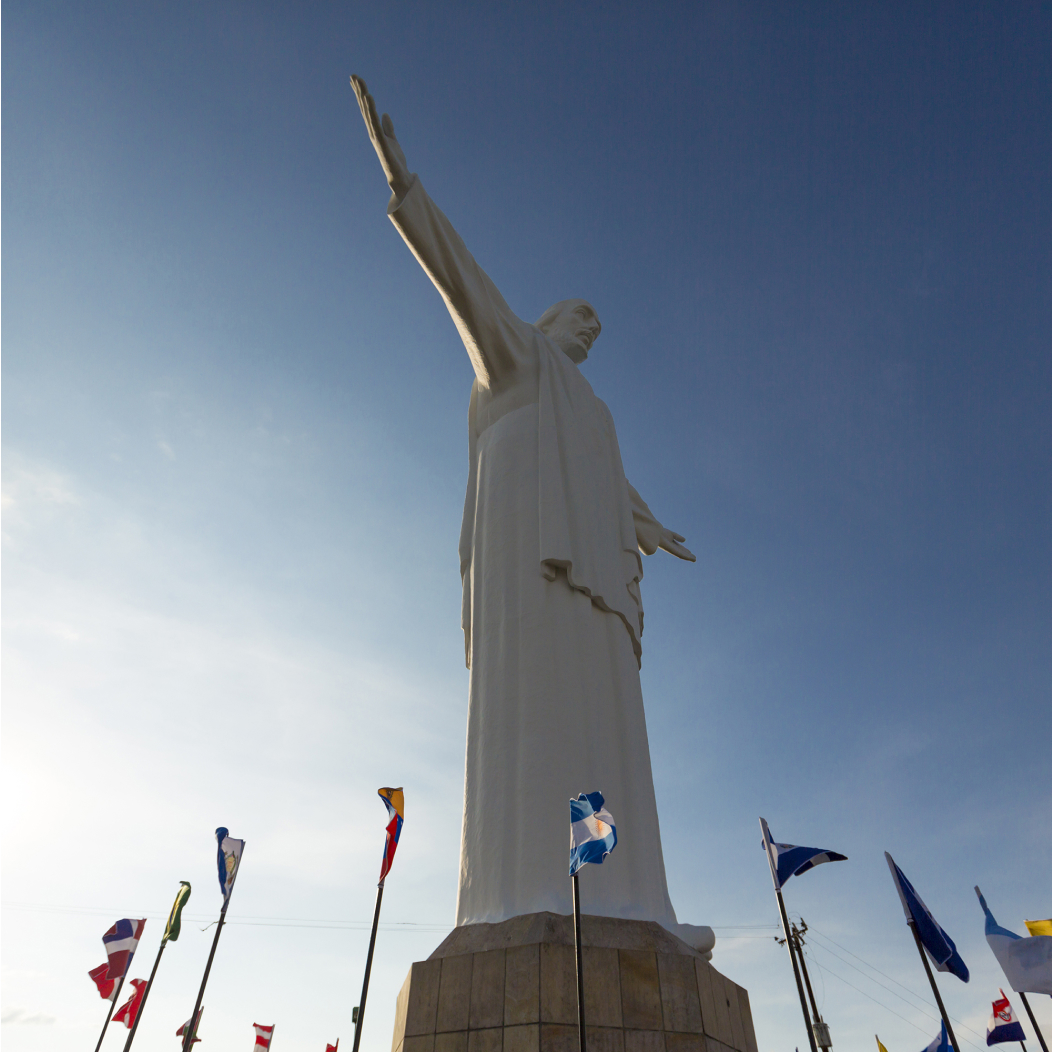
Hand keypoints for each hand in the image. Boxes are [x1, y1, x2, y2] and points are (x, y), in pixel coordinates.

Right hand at [350, 75, 411, 199]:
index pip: (367, 109)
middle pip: (364, 108)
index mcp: (375, 131)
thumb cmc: (395, 161)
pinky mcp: (381, 142)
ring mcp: (376, 136)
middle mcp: (373, 132)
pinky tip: (368, 98)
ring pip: (368, 113)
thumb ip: (388, 128)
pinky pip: (375, 123)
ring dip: (363, 97)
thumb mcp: (393, 140)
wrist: (399, 178)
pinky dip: (371, 110)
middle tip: (353, 75)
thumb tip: (385, 114)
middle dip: (359, 91)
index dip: (362, 94)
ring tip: (359, 82)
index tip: (357, 80)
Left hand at [658, 527, 695, 561]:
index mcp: (669, 543)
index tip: (690, 552)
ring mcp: (669, 549)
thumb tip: (684, 540)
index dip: (684, 550)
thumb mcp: (670, 534)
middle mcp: (669, 547)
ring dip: (687, 557)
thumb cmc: (659, 532)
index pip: (678, 548)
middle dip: (687, 555)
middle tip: (694, 558)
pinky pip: (678, 553)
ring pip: (680, 554)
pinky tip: (690, 557)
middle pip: (680, 552)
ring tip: (694, 559)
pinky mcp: (669, 549)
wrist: (652, 532)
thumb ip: (677, 537)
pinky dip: (685, 555)